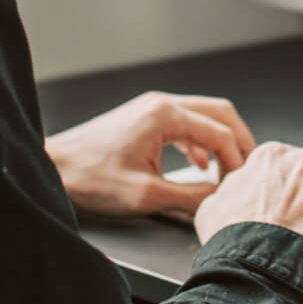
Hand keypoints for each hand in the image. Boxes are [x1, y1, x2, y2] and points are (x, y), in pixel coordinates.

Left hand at [44, 91, 256, 221]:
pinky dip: (200, 142)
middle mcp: (161, 104)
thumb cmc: (91, 178)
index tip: (239, 186)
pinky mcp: (144, 119)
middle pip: (220, 113)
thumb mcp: (147, 195)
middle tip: (247, 171)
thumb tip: (219, 199)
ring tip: (227, 171)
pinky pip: (185, 123)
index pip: (221, 132)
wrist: (54, 168)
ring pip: (204, 116)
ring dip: (220, 141)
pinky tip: (200, 165)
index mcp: (165, 115)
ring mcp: (152, 108)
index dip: (237, 161)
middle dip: (238, 142)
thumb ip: (190, 196)